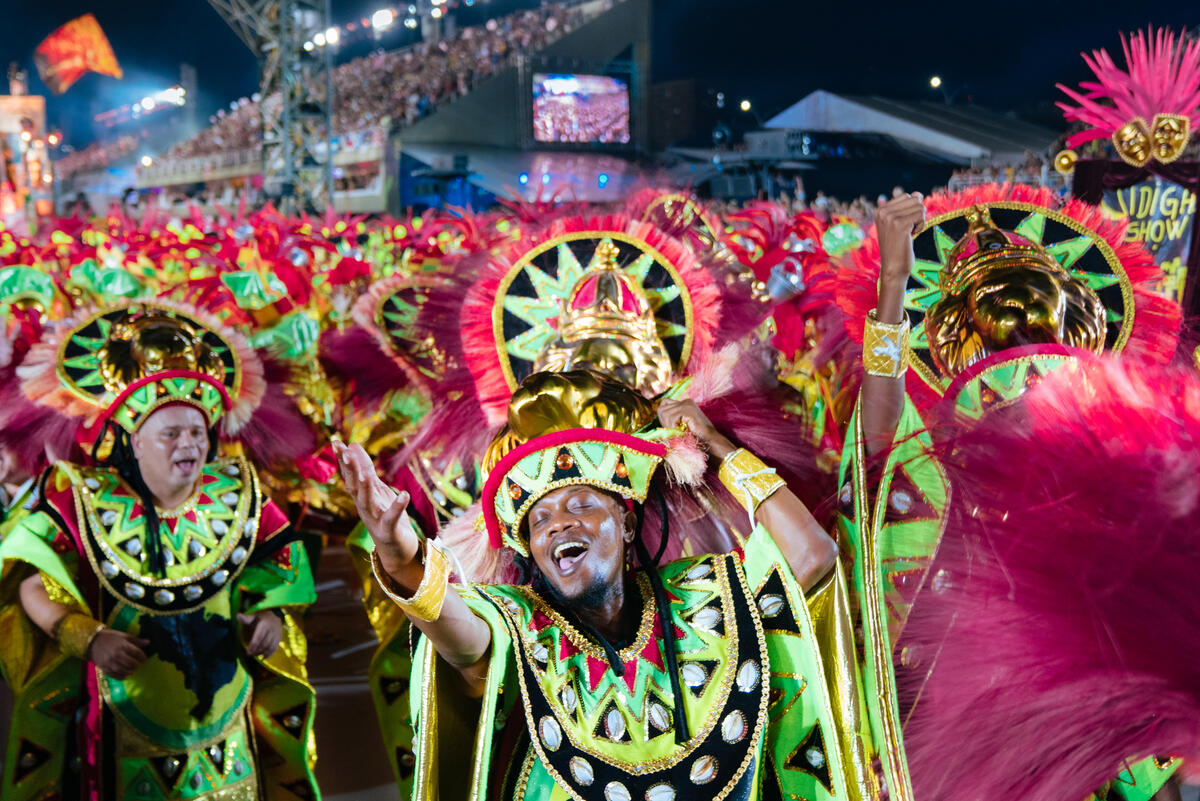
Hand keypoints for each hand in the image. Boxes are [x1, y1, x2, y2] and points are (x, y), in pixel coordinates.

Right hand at [89, 629, 148, 678]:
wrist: (91, 641)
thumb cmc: (110, 637)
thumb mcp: (124, 636)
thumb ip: (136, 640)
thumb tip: (148, 642)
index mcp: (123, 645)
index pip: (137, 653)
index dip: (143, 657)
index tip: (144, 659)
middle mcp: (116, 654)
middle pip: (131, 663)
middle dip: (137, 665)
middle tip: (138, 665)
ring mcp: (109, 662)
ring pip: (123, 670)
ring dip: (130, 671)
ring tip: (133, 670)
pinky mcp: (103, 667)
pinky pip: (113, 675)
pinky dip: (120, 677)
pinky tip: (125, 676)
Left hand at [238, 610, 282, 657]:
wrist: (275, 616)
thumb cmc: (260, 618)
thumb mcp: (253, 617)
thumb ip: (246, 618)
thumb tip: (237, 615)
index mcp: (264, 624)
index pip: (258, 637)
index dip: (253, 646)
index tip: (247, 652)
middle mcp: (272, 629)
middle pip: (264, 644)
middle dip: (256, 651)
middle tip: (250, 654)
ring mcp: (277, 634)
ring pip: (270, 647)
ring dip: (262, 653)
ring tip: (255, 655)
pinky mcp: (280, 638)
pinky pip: (275, 648)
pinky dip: (269, 654)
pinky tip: (263, 657)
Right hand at [333, 440, 418, 579]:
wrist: (396, 551)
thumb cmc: (385, 517)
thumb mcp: (376, 490)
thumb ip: (365, 469)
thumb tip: (353, 445)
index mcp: (361, 497)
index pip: (349, 476)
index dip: (343, 460)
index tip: (336, 442)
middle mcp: (364, 508)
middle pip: (354, 487)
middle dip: (349, 470)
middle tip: (344, 452)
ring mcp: (375, 520)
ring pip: (367, 502)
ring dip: (365, 489)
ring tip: (365, 474)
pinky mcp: (389, 531)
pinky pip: (392, 518)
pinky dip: (397, 507)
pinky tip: (404, 495)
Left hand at [657, 398, 735, 459]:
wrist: (711, 442)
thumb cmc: (696, 437)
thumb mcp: (681, 425)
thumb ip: (671, 419)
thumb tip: (657, 414)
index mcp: (685, 403)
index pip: (663, 404)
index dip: (663, 417)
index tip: (670, 427)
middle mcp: (686, 401)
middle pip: (662, 408)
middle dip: (664, 422)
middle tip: (675, 431)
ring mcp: (687, 404)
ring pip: (665, 413)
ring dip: (669, 426)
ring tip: (680, 431)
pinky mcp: (688, 410)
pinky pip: (671, 417)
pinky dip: (673, 427)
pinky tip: (682, 431)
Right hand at [874, 193, 925, 322]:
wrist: (893, 268)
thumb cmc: (898, 248)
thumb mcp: (898, 224)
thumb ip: (905, 207)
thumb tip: (918, 193)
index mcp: (880, 210)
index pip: (906, 196)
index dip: (911, 211)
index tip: (903, 226)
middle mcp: (882, 211)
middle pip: (914, 199)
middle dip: (916, 214)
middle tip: (907, 230)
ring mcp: (890, 217)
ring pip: (919, 206)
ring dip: (919, 220)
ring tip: (909, 233)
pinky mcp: (900, 224)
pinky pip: (921, 215)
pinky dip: (921, 226)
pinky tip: (912, 236)